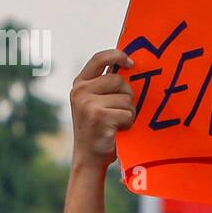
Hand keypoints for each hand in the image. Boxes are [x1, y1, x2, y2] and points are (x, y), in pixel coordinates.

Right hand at [70, 48, 135, 169]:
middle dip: (127, 95)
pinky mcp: (98, 116)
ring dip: (128, 112)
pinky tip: (117, 131)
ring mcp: (87, 103)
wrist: (89, 157)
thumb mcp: (96, 101)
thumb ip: (107, 85)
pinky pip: (127, 113)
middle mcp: (80, 91)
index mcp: (80, 84)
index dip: (117, 55)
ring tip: (116, 123)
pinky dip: (128, 123)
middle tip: (119, 111)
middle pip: (119, 80)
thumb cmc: (99, 128)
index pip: (99, 59)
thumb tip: (131, 64)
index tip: (131, 62)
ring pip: (126, 98)